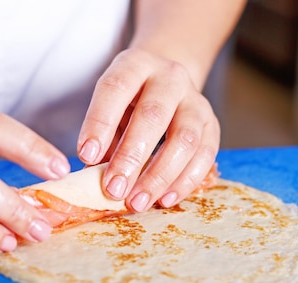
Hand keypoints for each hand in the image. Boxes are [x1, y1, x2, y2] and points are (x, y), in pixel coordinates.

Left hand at [77, 48, 219, 211]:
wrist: (167, 83)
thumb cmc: (129, 102)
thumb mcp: (110, 108)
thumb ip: (102, 139)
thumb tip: (91, 178)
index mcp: (135, 65)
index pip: (115, 89)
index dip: (100, 122)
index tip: (86, 155)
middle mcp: (169, 77)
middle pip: (153, 115)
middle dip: (131, 157)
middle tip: (114, 189)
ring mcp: (196, 100)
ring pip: (184, 138)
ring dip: (160, 175)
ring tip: (139, 202)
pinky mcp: (212, 124)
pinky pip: (205, 155)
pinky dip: (185, 181)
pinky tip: (165, 199)